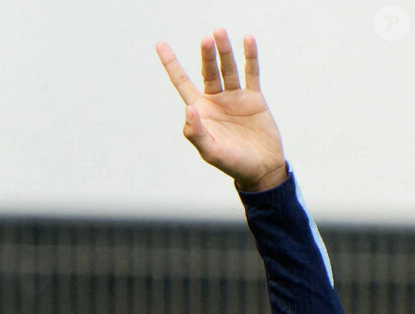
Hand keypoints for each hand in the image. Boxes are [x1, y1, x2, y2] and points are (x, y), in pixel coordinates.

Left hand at [156, 29, 286, 191]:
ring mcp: (235, 98)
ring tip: (220, 34)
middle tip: (207, 39)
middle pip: (208, 72)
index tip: (161, 44)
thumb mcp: (211, 152)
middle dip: (207, 56)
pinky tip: (247, 40)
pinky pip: (251, 73)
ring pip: (228, 69)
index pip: (182, 83)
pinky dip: (250, 57)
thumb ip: (197, 133)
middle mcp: (215, 101)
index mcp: (201, 112)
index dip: (172, 64)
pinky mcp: (254, 98)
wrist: (261, 169)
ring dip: (224, 52)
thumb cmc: (233, 164)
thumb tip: (188, 110)